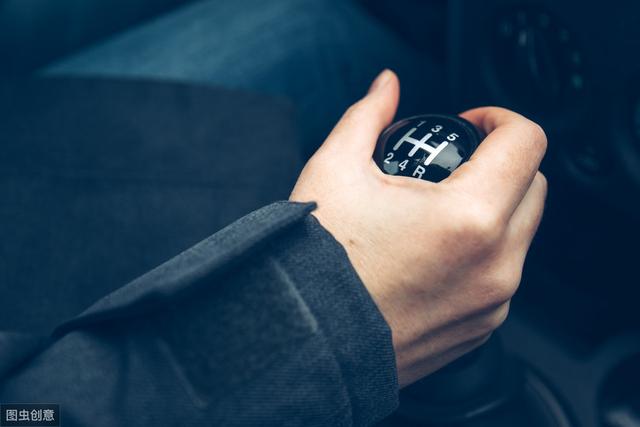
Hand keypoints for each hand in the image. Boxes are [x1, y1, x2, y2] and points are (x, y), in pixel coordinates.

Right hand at [290, 70, 546, 386]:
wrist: (302, 341)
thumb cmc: (315, 263)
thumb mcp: (334, 170)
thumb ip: (368, 115)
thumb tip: (387, 86)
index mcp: (467, 218)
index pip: (526, 142)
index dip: (499, 119)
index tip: (469, 125)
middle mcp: (494, 265)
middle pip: (534, 186)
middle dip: (501, 163)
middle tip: (451, 166)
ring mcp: (491, 303)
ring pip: (521, 234)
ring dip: (494, 209)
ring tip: (435, 212)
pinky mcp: (480, 328)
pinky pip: (501, 275)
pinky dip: (481, 253)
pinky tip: (432, 254)